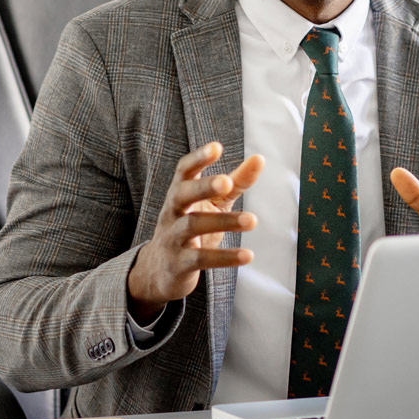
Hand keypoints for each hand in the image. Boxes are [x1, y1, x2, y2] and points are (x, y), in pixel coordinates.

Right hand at [126, 142, 262, 321]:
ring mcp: (173, 238)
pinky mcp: (180, 264)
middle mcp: (172, 213)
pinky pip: (201, 259)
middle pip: (182, 194)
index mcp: (180, 194)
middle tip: (227, 182)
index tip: (217, 147)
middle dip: (203, 186)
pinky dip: (224, 258)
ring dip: (224, 222)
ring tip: (252, 220)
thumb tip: (259, 158)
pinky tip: (247, 255)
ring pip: (193, 226)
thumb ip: (234, 182)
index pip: (184, 171)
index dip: (198, 158)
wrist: (159, 271)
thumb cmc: (191, 229)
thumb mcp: (212, 204)